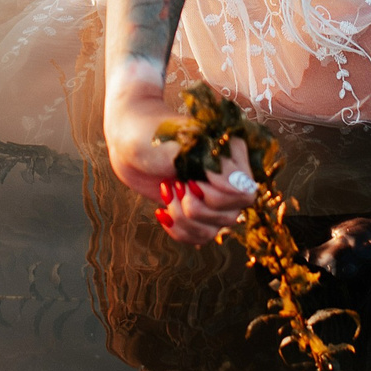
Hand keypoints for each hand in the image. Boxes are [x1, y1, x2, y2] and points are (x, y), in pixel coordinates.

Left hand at [104, 82, 257, 244]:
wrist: (126, 139)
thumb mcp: (179, 148)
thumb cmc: (151, 135)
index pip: (244, 193)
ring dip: (183, 220)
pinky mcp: (196, 207)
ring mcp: (213, 194)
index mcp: (232, 154)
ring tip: (166, 194)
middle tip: (174, 185)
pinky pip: (200, 236)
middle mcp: (228, 176)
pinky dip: (179, 229)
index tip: (187, 179)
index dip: (215, 196)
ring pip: (214, 230)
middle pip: (230, 216)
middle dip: (194, 208)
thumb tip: (244, 189)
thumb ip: (213, 167)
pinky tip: (162, 211)